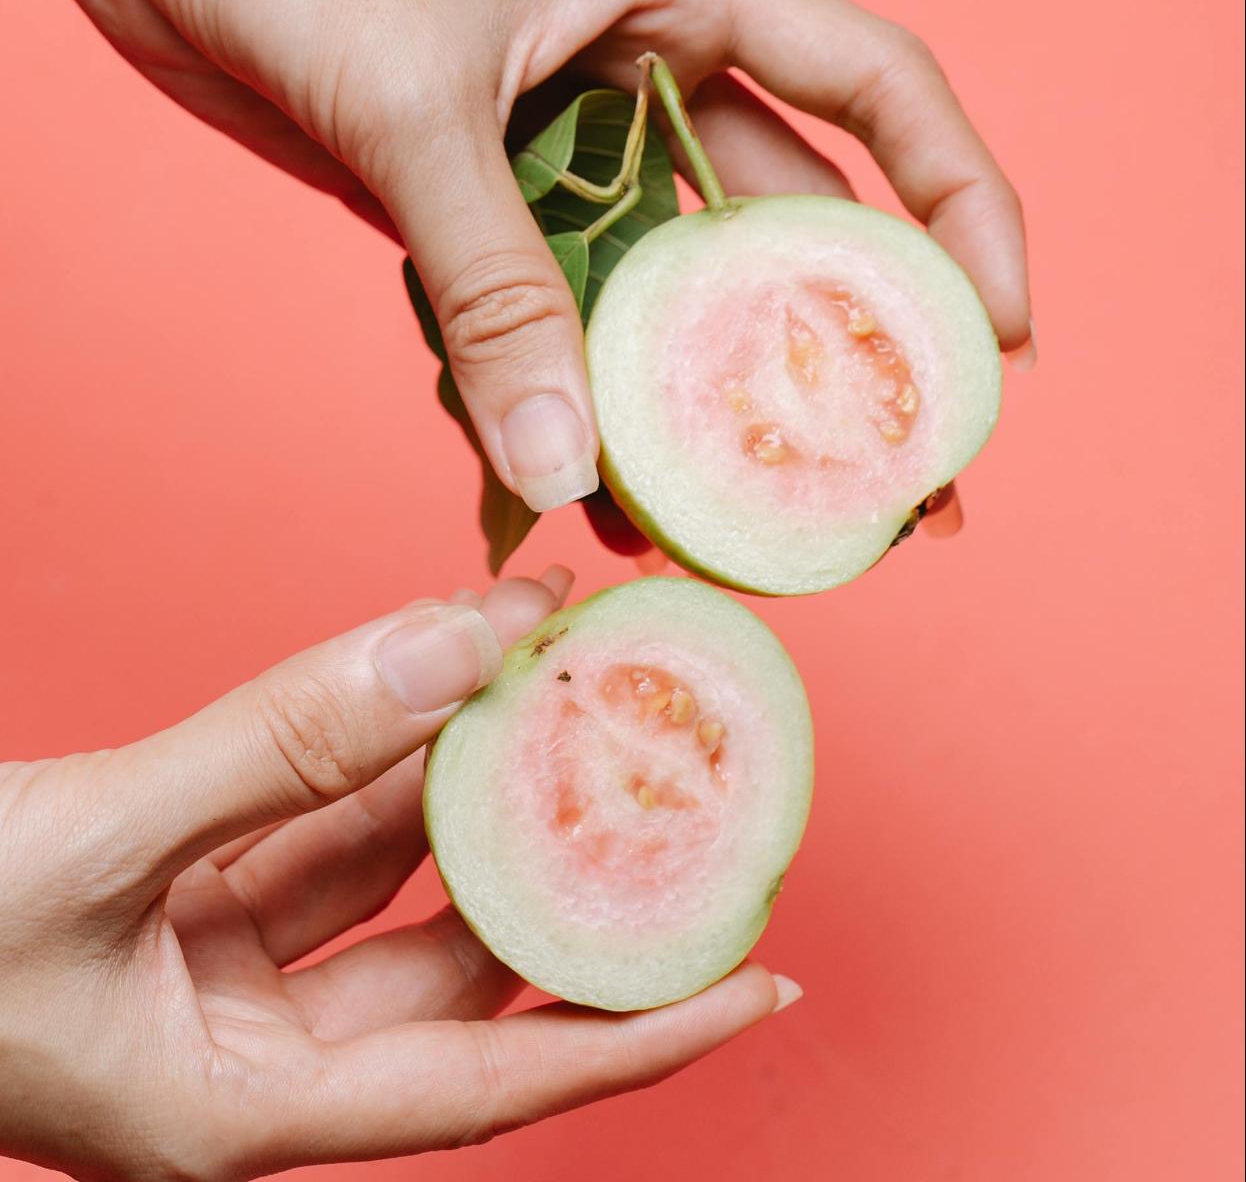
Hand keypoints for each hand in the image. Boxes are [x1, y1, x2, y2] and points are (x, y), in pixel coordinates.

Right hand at [0, 568, 790, 1179]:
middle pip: (468, 961)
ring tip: (581, 672)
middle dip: (574, 868)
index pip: (500, 1085)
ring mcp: (232, 962)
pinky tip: (456, 670)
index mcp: (245, 1111)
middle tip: (689, 782)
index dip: (644, 1037)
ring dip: (482, 772)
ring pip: (401, 866)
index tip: (768, 985)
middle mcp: (261, 1046)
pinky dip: (393, 745)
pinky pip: (330, 814)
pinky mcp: (200, 887)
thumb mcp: (89, 849)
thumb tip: (459, 645)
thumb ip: (278, 744)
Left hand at [35, 0, 1030, 531]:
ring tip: (730, 531)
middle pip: (787, 238)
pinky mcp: (477, 218)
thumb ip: (492, 280)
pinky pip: (548, 327)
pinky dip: (564, 406)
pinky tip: (581, 493)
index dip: (961, 213)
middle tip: (884, 495)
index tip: (999, 340)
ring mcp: (559, 161)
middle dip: (840, 362)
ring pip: (663, 306)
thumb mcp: (412, 98)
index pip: (879, 96)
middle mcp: (640, 83)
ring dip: (691, 414)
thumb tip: (561, 461)